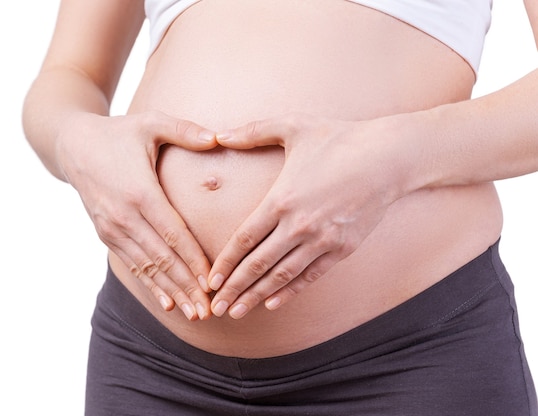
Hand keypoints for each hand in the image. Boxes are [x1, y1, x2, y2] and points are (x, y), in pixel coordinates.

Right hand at [57, 111, 217, 319]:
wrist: (73, 145)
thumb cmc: (119, 132)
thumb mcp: (150, 123)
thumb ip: (184, 130)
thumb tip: (218, 138)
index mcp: (140, 192)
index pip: (173, 234)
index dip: (194, 260)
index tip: (213, 281)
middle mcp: (124, 216)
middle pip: (162, 258)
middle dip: (187, 286)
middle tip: (211, 310)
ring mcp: (113, 228)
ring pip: (148, 268)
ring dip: (172, 292)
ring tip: (195, 314)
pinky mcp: (106, 234)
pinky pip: (132, 264)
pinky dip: (151, 285)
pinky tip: (169, 303)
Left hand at [208, 113, 403, 318]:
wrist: (389, 157)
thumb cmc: (339, 138)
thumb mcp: (293, 125)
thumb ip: (253, 131)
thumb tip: (217, 134)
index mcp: (281, 199)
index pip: (243, 240)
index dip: (224, 264)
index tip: (209, 281)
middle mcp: (299, 225)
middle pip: (257, 264)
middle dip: (233, 288)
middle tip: (215, 307)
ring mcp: (322, 240)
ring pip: (282, 276)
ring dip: (257, 296)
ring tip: (237, 312)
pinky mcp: (342, 249)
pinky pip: (311, 276)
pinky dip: (290, 292)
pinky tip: (273, 304)